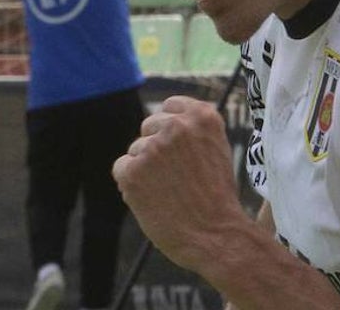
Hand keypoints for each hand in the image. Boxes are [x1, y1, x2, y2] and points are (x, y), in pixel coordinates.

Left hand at [113, 95, 246, 272]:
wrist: (215, 234)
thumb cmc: (217, 196)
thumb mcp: (217, 149)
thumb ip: (193, 131)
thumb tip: (164, 120)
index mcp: (202, 116)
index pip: (170, 105)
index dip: (170, 127)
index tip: (177, 146)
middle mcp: (177, 126)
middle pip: (149, 126)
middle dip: (156, 147)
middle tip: (176, 176)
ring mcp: (153, 148)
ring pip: (136, 150)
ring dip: (146, 168)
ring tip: (169, 191)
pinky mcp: (132, 171)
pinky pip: (122, 169)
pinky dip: (132, 184)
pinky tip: (153, 199)